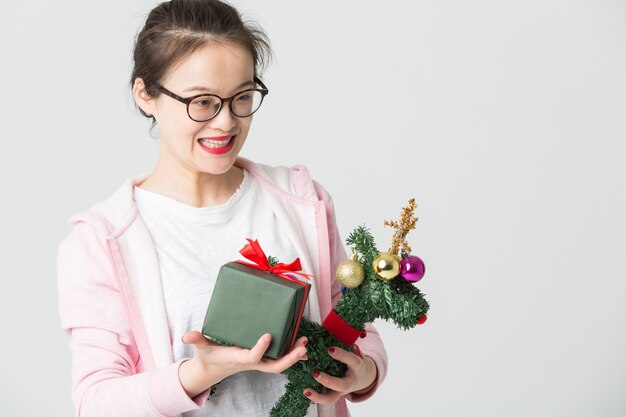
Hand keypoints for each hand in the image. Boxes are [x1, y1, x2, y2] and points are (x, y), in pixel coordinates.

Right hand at [179, 331, 307, 397]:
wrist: (212, 369)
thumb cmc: (208, 356)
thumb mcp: (201, 347)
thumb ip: (196, 339)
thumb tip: (187, 335)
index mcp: (239, 358)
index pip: (252, 357)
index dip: (261, 348)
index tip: (268, 335)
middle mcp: (252, 362)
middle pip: (274, 366)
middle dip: (289, 358)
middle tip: (302, 347)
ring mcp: (259, 362)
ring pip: (280, 364)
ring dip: (294, 354)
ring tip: (305, 342)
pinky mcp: (262, 359)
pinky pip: (279, 359)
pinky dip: (292, 353)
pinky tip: (302, 345)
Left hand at [303, 346, 377, 403]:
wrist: (362, 378)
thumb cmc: (353, 361)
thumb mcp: (354, 351)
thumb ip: (345, 344)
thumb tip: (337, 327)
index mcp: (357, 366)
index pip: (351, 360)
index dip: (341, 355)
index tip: (330, 349)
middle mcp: (350, 381)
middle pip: (341, 385)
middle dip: (328, 380)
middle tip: (315, 373)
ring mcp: (341, 391)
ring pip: (331, 398)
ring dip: (318, 396)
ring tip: (306, 390)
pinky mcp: (334, 396)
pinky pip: (325, 399)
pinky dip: (314, 398)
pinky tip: (305, 392)